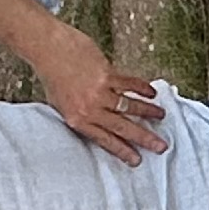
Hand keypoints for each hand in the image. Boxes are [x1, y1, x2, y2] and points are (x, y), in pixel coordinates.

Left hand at [0, 0, 166, 161]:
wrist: (48, 49)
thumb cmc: (52, 75)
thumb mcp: (61, 104)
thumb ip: (81, 115)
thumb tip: (99, 122)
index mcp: (77, 120)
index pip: (105, 141)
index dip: (123, 151)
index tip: (137, 160)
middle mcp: (90, 110)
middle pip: (122, 128)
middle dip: (144, 139)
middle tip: (160, 146)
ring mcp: (99, 93)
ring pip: (130, 107)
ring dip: (148, 112)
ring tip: (160, 116)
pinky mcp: (106, 75)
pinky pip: (129, 84)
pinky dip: (142, 89)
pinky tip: (152, 93)